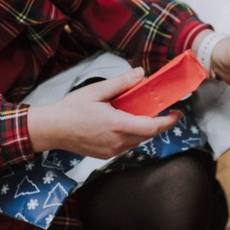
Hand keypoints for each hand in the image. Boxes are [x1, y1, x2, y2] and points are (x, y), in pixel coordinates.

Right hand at [27, 68, 179, 155]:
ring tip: (139, 113)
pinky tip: (123, 123)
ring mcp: (112, 151)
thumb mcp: (97, 91)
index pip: (152, 127)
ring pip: (137, 141)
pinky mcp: (106, 155)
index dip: (168, 121)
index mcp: (117, 125)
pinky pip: (126, 145)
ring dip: (143, 129)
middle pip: (147, 135)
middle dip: (156, 123)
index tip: (177, 113)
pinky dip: (131, 135)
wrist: (52, 129)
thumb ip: (121, 83)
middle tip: (159, 108)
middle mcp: (118, 142)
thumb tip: (140, 74)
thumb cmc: (71, 109)